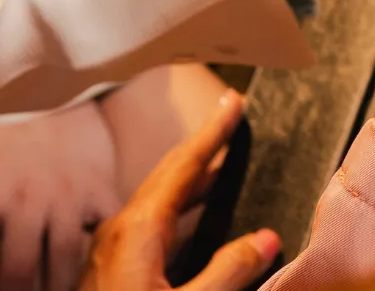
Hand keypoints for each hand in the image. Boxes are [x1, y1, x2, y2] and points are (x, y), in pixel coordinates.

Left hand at [81, 92, 279, 290]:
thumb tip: (265, 238)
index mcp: (139, 230)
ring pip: (156, 200)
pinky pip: (147, 223)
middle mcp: (120, 231)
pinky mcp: (108, 271)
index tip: (234, 102)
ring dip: (189, 179)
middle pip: (168, 175)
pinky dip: (175, 207)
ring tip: (217, 165)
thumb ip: (228, 272)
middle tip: (229, 119)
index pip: (185, 167)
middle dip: (202, 147)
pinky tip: (187, 220)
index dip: (214, 134)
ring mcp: (109, 251)